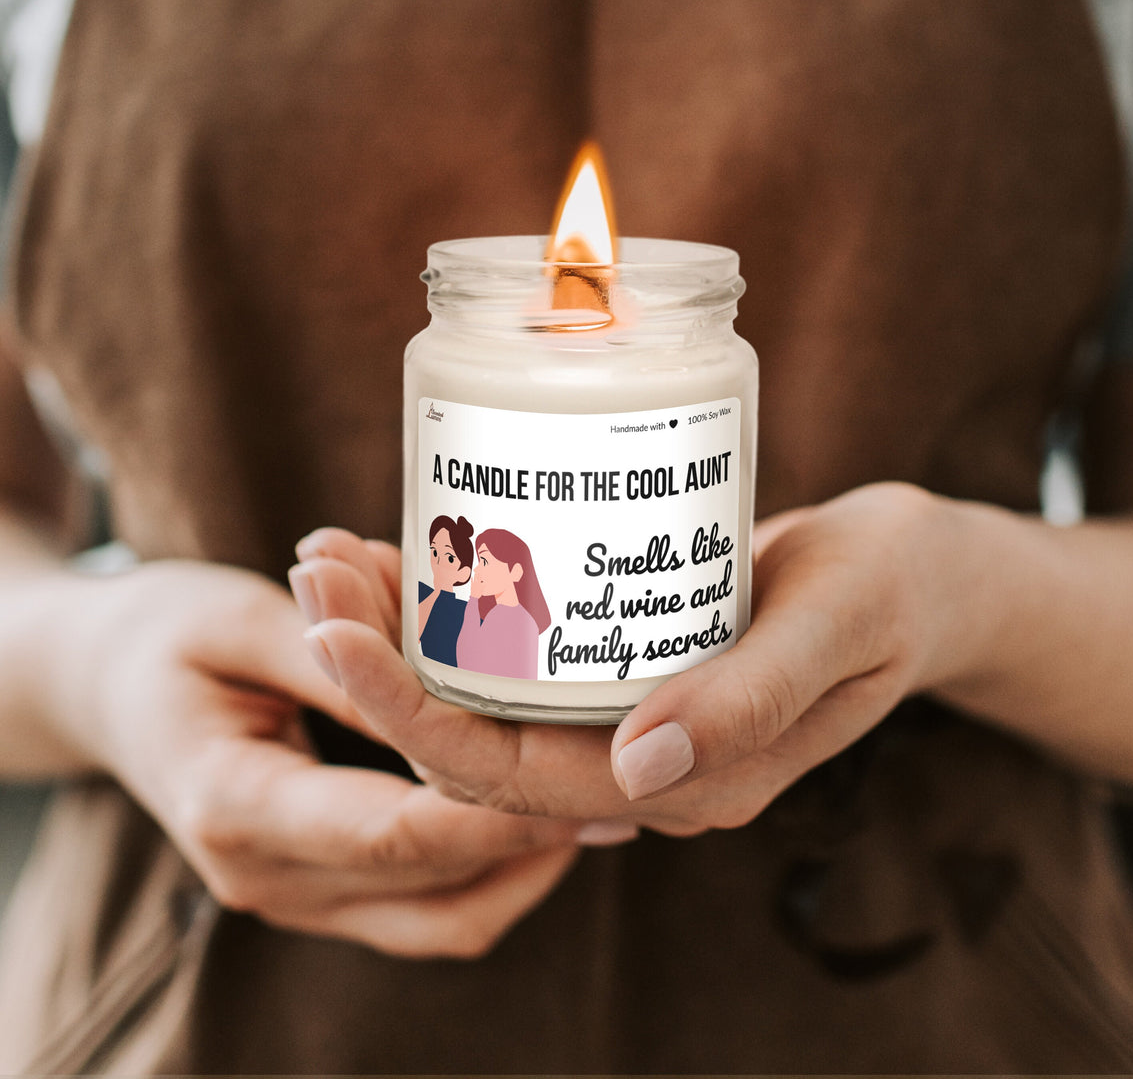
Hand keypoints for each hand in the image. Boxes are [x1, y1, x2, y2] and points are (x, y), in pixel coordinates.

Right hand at [54, 559, 613, 957]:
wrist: (104, 684)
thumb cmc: (166, 635)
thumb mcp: (244, 621)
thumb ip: (340, 659)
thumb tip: (441, 682)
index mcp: (238, 806)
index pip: (397, 833)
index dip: (498, 812)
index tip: (584, 779)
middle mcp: (264, 875)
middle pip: (432, 888)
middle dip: (532, 841)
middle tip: (619, 789)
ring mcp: (290, 894)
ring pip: (439, 920)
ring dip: (521, 870)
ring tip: (596, 805)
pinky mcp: (315, 886)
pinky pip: (420, 909)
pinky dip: (485, 873)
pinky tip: (535, 816)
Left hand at [296, 484, 975, 835]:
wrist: (918, 575)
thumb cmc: (891, 590)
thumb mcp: (839, 625)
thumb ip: (752, 698)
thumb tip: (641, 767)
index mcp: (689, 783)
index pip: (518, 778)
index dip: (413, 714)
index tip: (333, 631)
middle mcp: (642, 767)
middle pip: (477, 740)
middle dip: (380, 666)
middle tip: (313, 567)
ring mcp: (629, 720)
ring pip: (485, 700)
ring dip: (401, 634)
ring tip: (333, 553)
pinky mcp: (624, 668)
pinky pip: (519, 659)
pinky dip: (456, 610)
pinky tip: (409, 548)